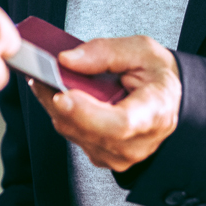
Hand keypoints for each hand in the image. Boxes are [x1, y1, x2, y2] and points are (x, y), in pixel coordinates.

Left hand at [30, 35, 180, 170]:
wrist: (165, 98)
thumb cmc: (156, 76)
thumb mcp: (141, 50)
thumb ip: (105, 52)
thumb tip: (67, 60)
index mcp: (156, 112)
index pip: (121, 124)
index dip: (88, 113)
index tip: (64, 95)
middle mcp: (139, 141)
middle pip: (90, 131)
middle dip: (59, 103)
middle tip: (40, 76)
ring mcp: (120, 154)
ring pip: (75, 133)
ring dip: (55, 106)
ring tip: (45, 78)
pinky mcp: (103, 156)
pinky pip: (73, 135)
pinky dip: (61, 114)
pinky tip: (58, 93)